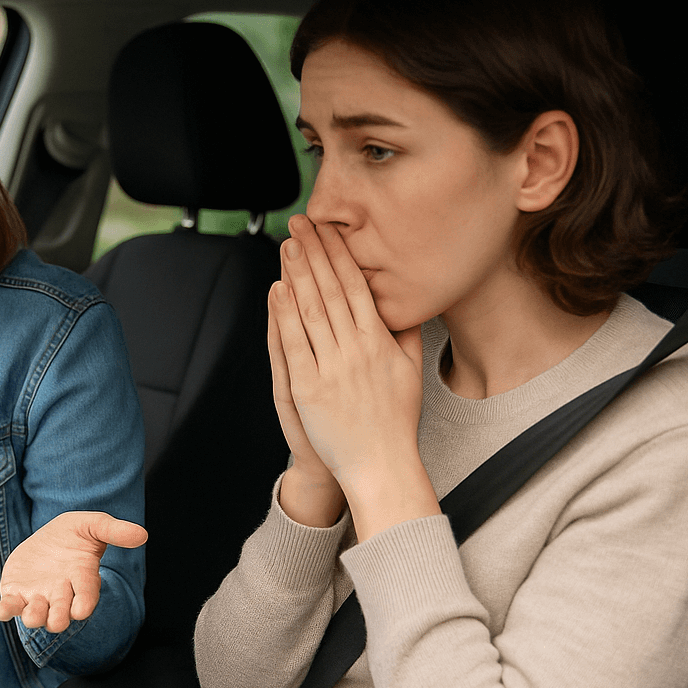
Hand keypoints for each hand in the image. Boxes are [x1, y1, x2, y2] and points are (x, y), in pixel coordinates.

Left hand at [0, 512, 147, 632]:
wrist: (47, 539)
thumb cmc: (74, 534)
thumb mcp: (93, 524)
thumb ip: (114, 530)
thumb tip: (142, 535)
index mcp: (82, 579)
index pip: (86, 597)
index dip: (84, 604)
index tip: (81, 611)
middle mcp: (61, 594)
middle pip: (61, 615)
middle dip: (58, 618)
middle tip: (57, 619)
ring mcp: (38, 596)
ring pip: (35, 616)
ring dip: (34, 617)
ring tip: (33, 611)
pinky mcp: (17, 594)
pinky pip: (10, 607)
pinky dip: (4, 611)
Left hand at [269, 214, 437, 539]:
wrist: (379, 465)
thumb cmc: (394, 420)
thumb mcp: (410, 370)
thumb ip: (405, 333)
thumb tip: (406, 299)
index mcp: (381, 342)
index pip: (357, 286)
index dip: (340, 254)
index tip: (328, 229)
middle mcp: (357, 350)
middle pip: (332, 290)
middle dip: (315, 252)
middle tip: (301, 222)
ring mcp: (332, 369)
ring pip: (312, 310)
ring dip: (298, 273)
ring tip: (288, 243)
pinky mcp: (309, 389)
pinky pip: (294, 344)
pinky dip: (284, 314)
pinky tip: (277, 289)